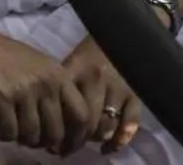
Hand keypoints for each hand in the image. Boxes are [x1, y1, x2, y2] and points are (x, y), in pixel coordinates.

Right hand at [0, 7, 90, 155]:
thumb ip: (51, 93)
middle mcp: (46, 81)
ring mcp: (24, 88)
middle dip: (43, 142)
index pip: (83, 116)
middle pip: (58, 132)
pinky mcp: (1, 95)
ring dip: (20, 138)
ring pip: (33, 135)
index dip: (75, 138)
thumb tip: (60, 132)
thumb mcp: (34, 68)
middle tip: (28, 137)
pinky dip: (2, 133)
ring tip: (9, 125)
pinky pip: (9, 132)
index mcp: (58, 74)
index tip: (62, 148)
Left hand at [62, 35, 140, 154]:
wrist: (122, 32)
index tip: (50, 142)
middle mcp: (96, 80)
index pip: (64, 107)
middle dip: (74, 140)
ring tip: (83, 145)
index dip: (56, 129)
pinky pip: (129, 124)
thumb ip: (62, 87)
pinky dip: (119, 140)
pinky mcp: (135, 95)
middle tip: (65, 149)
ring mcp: (118, 88)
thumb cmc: (90, 52)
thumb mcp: (71, 62)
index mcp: (76, 70)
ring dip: (94, 140)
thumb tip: (47, 120)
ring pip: (105, 126)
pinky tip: (108, 148)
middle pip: (85, 122)